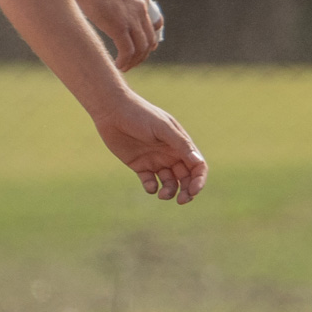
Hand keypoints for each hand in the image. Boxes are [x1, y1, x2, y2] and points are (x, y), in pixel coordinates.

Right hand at [66, 0, 157, 71]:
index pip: (155, 24)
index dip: (149, 39)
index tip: (140, 47)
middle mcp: (141, 9)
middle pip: (150, 40)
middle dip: (142, 54)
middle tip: (131, 62)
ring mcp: (131, 18)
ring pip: (141, 49)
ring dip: (134, 61)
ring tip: (124, 67)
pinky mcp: (118, 26)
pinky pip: (128, 51)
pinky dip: (125, 61)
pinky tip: (117, 65)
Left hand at [90, 94, 207, 203]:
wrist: (112, 111)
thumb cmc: (141, 115)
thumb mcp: (163, 128)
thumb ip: (181, 144)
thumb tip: (197, 161)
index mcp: (181, 145)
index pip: (197, 166)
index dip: (199, 180)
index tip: (193, 190)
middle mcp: (171, 154)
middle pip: (186, 178)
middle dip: (187, 191)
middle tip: (182, 200)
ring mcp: (156, 161)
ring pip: (169, 183)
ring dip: (170, 191)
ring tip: (162, 195)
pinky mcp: (140, 166)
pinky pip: (150, 182)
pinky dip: (152, 187)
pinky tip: (150, 186)